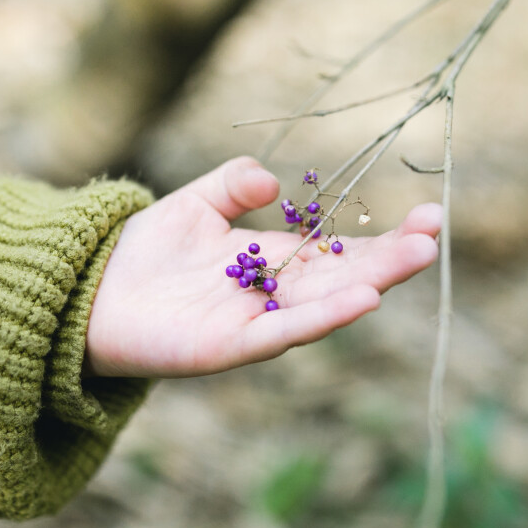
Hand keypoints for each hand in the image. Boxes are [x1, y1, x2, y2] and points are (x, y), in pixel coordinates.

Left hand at [86, 156, 440, 377]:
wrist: (91, 292)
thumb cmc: (145, 251)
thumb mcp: (195, 202)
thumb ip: (232, 183)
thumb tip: (272, 180)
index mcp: (275, 262)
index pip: (342, 251)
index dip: (385, 237)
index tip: (430, 215)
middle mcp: (276, 296)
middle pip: (346, 278)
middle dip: (393, 259)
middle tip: (437, 235)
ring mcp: (257, 323)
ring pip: (326, 305)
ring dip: (373, 285)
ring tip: (418, 259)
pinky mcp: (230, 346)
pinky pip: (285, 333)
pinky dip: (325, 318)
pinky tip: (363, 300)